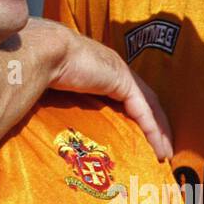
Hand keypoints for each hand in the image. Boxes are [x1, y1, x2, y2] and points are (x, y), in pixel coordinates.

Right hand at [37, 21, 173, 159]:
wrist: (43, 49)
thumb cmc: (39, 66)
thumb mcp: (52, 86)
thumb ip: (59, 97)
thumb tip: (41, 116)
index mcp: (97, 68)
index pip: (124, 95)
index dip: (135, 116)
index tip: (138, 139)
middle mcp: (113, 68)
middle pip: (142, 101)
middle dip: (154, 126)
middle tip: (160, 150)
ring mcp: (120, 73)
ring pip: (148, 106)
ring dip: (159, 131)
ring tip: (164, 154)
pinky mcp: (124, 81)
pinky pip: (144, 111)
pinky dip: (153, 130)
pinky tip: (159, 149)